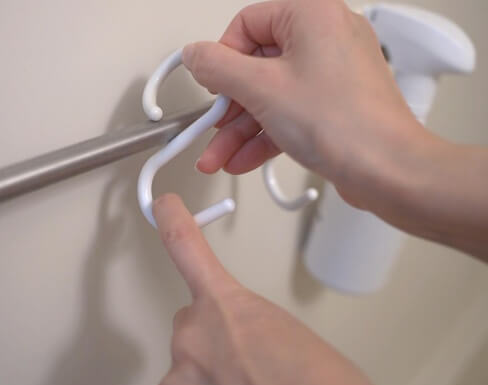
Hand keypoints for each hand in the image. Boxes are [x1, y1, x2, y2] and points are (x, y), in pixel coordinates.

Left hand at [152, 194, 380, 384]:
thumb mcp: (288, 339)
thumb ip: (252, 329)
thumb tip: (245, 351)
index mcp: (226, 302)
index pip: (185, 246)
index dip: (171, 222)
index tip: (163, 207)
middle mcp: (192, 332)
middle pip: (192, 326)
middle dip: (215, 341)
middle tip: (250, 364)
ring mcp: (180, 371)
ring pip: (188, 364)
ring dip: (211, 375)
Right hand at [182, 0, 435, 207]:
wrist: (388, 171)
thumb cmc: (343, 123)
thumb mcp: (260, 88)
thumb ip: (218, 67)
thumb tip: (195, 55)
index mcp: (312, 15)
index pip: (247, 23)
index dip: (222, 57)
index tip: (211, 87)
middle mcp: (326, 38)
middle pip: (257, 64)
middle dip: (228, 106)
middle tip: (211, 127)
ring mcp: (334, 74)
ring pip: (272, 94)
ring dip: (240, 128)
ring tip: (219, 156)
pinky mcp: (336, 105)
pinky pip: (290, 112)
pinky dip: (265, 134)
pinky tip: (242, 160)